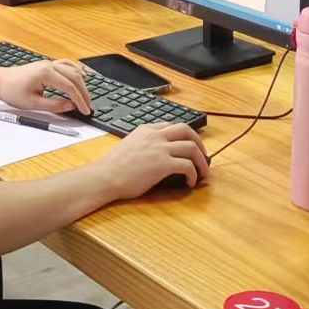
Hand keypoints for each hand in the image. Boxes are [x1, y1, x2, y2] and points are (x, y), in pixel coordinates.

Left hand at [0, 60, 92, 114]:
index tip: (85, 110)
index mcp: (45, 73)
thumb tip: (71, 106)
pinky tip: (81, 76)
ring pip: (73, 70)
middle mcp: (49, 65)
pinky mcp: (47, 65)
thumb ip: (54, 105)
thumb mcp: (33, 103)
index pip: (69, 87)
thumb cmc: (12, 91)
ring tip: (86, 96)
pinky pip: (66, 65)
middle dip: (84, 93)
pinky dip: (76, 71)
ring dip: (81, 83)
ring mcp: (49, 64)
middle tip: (88, 106)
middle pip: (74, 77)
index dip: (79, 100)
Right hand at [92, 123, 210, 198]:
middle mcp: (155, 135)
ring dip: (201, 160)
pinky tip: (191, 182)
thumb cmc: (113, 167)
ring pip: (192, 147)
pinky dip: (194, 174)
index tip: (189, 145)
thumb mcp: (129, 145)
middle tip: (203, 155)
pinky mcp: (163, 164)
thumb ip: (143, 143)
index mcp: (146, 129)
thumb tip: (155, 153)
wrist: (105, 176)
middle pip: (186, 130)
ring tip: (203, 172)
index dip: (184, 136)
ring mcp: (160, 148)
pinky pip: (187, 165)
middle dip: (199, 142)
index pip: (171, 125)